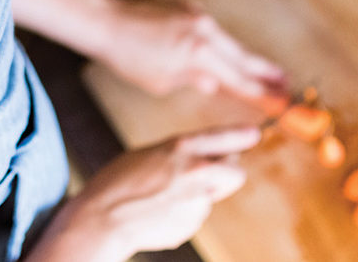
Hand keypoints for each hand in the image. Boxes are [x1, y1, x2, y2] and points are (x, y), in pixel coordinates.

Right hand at [27, 126, 260, 261]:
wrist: (103, 218)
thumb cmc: (116, 183)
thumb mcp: (147, 154)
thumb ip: (177, 154)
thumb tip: (198, 159)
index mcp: (180, 148)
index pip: (223, 138)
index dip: (241, 136)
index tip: (254, 133)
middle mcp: (195, 172)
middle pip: (235, 171)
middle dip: (228, 172)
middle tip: (212, 173)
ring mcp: (197, 200)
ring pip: (211, 195)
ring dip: (198, 195)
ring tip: (164, 197)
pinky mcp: (192, 223)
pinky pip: (195, 214)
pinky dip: (183, 213)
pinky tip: (159, 212)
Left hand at [97, 0, 286, 98]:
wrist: (106, 21)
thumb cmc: (128, 56)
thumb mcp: (162, 80)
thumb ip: (194, 80)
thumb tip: (215, 82)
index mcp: (199, 53)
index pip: (239, 78)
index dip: (263, 92)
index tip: (284, 101)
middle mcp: (204, 30)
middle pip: (243, 56)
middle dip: (266, 72)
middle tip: (288, 84)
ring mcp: (197, 14)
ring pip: (226, 41)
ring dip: (241, 58)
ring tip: (263, 72)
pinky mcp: (187, 6)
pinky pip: (209, 30)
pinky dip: (215, 43)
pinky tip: (219, 54)